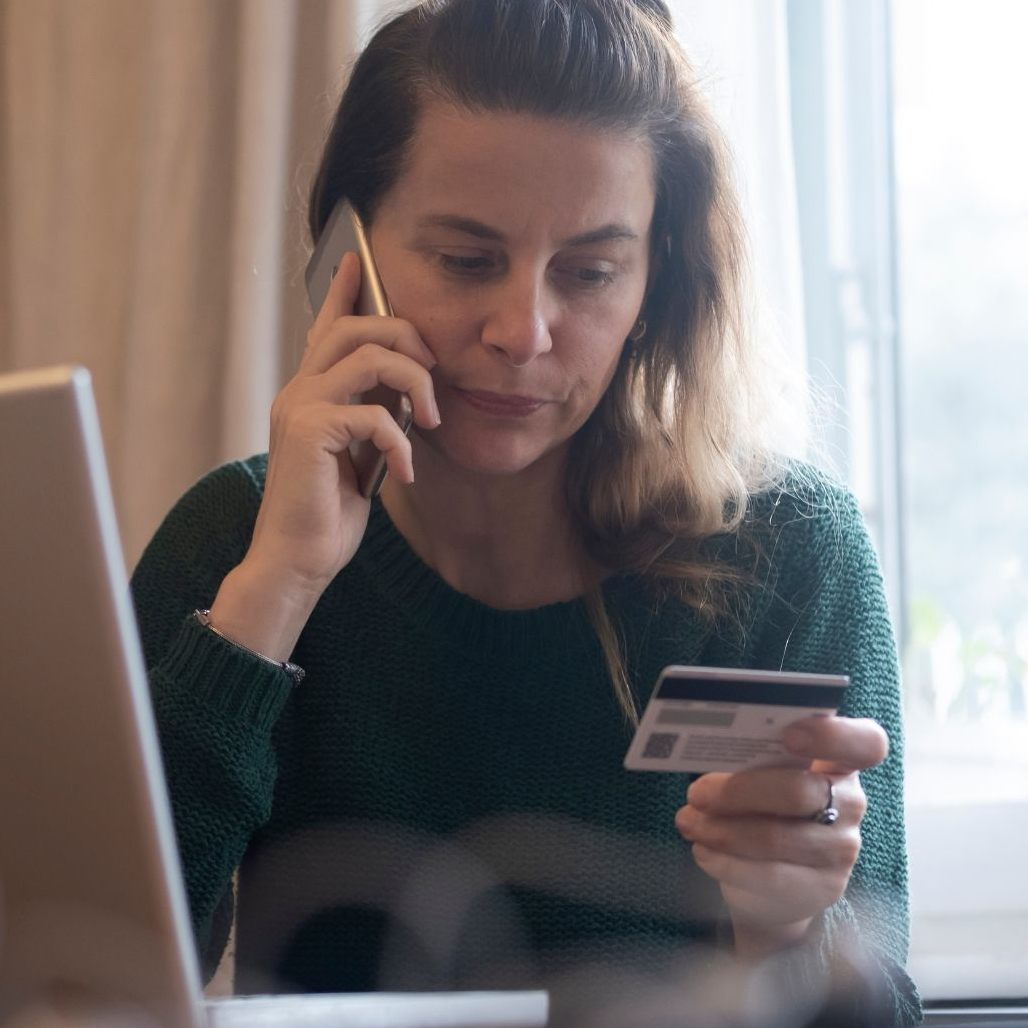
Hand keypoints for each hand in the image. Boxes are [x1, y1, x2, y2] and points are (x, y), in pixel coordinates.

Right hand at [246, 249, 440, 596]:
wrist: (297, 559)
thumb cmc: (327, 512)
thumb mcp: (357, 456)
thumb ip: (370, 417)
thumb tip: (405, 393)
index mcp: (309, 392)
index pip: (326, 328)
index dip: (344, 292)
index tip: (360, 259)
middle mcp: (298, 390)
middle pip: (355, 327)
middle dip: (405, 336)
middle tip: (433, 370)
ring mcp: (300, 407)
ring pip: (368, 355)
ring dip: (414, 383)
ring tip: (429, 420)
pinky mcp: (309, 432)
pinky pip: (373, 414)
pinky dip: (401, 443)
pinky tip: (405, 473)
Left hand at [674, 715, 888, 956]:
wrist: (775, 882)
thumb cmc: (764, 806)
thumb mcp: (762, 775)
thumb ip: (752, 757)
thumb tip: (705, 745)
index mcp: (841, 761)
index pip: (865, 743)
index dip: (833, 736)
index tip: (788, 735)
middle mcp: (850, 804)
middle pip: (802, 792)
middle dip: (739, 791)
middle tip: (697, 793)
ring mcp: (842, 850)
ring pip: (777, 837)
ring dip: (722, 830)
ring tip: (688, 822)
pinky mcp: (823, 889)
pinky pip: (770, 876)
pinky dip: (726, 862)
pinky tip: (702, 851)